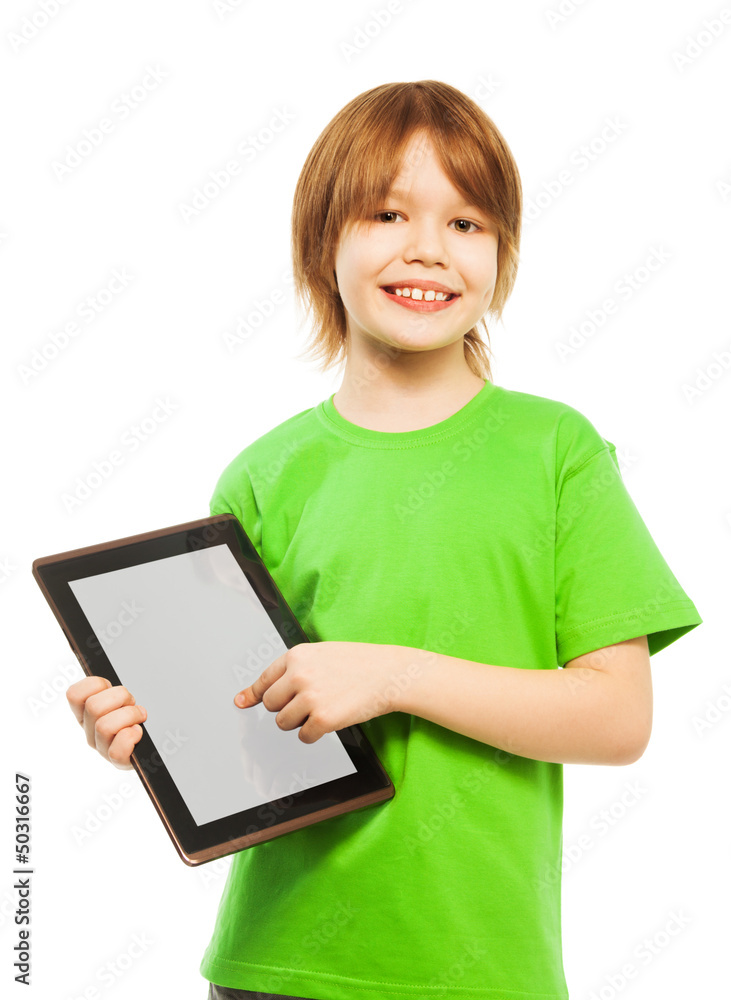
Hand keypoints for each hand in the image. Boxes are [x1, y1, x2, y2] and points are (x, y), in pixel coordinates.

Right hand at [66, 676, 146, 769]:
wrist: (154, 742)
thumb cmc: (137, 716)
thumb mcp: (121, 696)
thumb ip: (111, 687)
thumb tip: (107, 665)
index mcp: (86, 712)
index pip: (74, 694)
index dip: (95, 684)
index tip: (110, 687)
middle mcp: (89, 731)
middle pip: (94, 707)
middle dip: (120, 697)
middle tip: (131, 702)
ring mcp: (102, 748)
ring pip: (104, 726)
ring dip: (129, 715)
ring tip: (139, 717)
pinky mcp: (117, 762)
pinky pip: (116, 751)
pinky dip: (131, 737)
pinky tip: (138, 733)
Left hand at [233, 641, 418, 743]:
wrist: (388, 673)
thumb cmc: (357, 663)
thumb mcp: (320, 655)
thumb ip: (287, 672)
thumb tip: (245, 698)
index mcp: (296, 656)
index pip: (263, 680)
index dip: (252, 694)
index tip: (241, 703)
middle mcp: (299, 675)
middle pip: (270, 705)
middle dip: (285, 707)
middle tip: (308, 702)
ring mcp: (310, 697)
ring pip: (283, 722)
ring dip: (299, 721)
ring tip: (322, 707)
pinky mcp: (323, 719)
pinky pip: (304, 736)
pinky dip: (315, 733)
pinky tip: (331, 718)